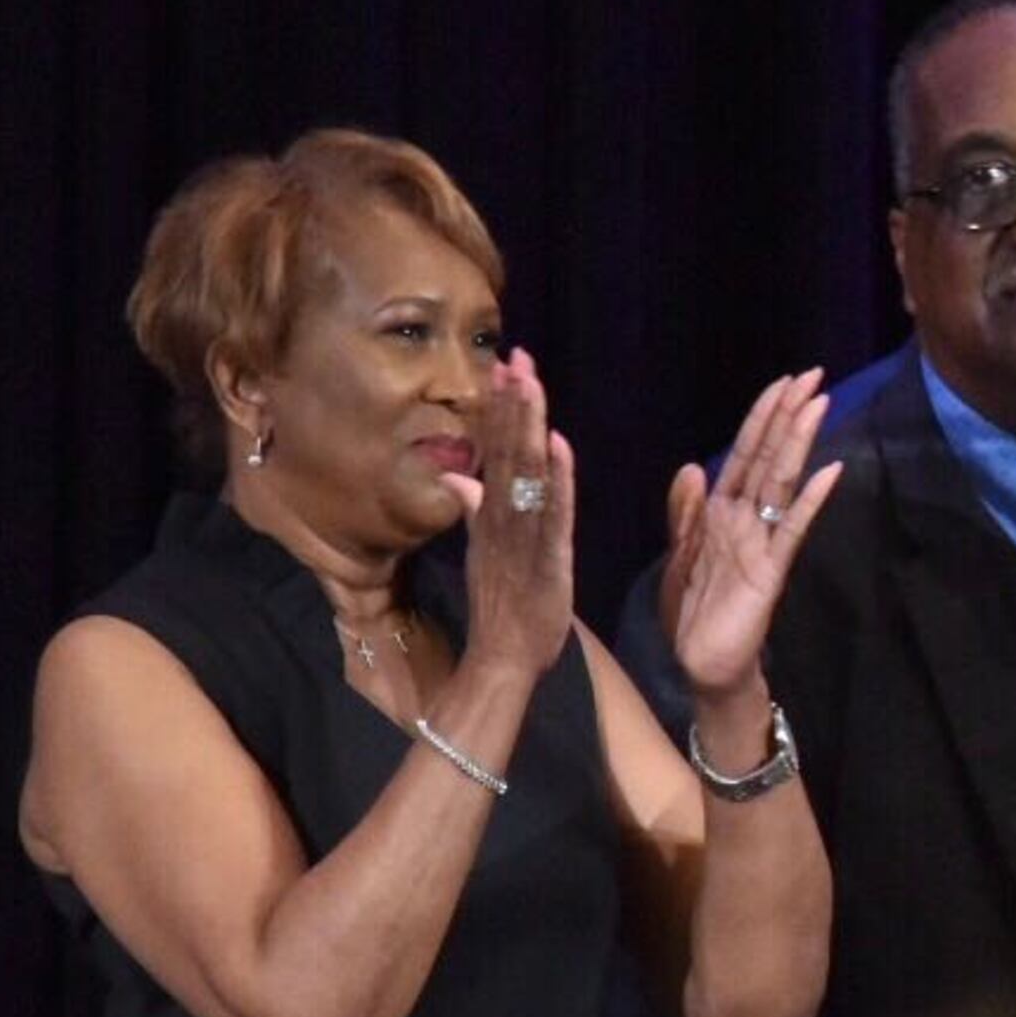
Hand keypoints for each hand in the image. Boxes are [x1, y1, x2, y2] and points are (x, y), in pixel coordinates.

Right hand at [448, 348, 576, 675]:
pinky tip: (558, 445)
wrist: (502, 660)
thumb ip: (473, 512)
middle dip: (513, 403)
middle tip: (517, 356)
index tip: (505, 368)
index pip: (495, 452)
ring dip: (528, 426)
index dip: (501, 410)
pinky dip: (556, 479)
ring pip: (525, 472)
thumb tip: (457, 477)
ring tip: (530, 382)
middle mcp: (504, 518)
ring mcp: (524, 536)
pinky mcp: (548, 558)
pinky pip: (553, 512)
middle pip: (507, 451)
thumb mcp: (484, 553)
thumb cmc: (502, 609)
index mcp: (493, 516)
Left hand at [663, 368, 845, 703]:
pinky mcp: (771, 570)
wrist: (703, 664)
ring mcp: (762, 541)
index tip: (786, 381)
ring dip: (799, 441)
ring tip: (820, 403)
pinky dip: (810, 499)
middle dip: (789, 414)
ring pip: (782, 481)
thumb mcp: (679, 555)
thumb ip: (685, 512)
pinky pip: (792, 528)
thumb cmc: (693, 614)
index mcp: (720, 511)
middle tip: (815, 374)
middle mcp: (746, 519)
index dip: (764, 416)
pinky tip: (831, 471)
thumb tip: (694, 465)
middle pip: (770, 456)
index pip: (746, 452)